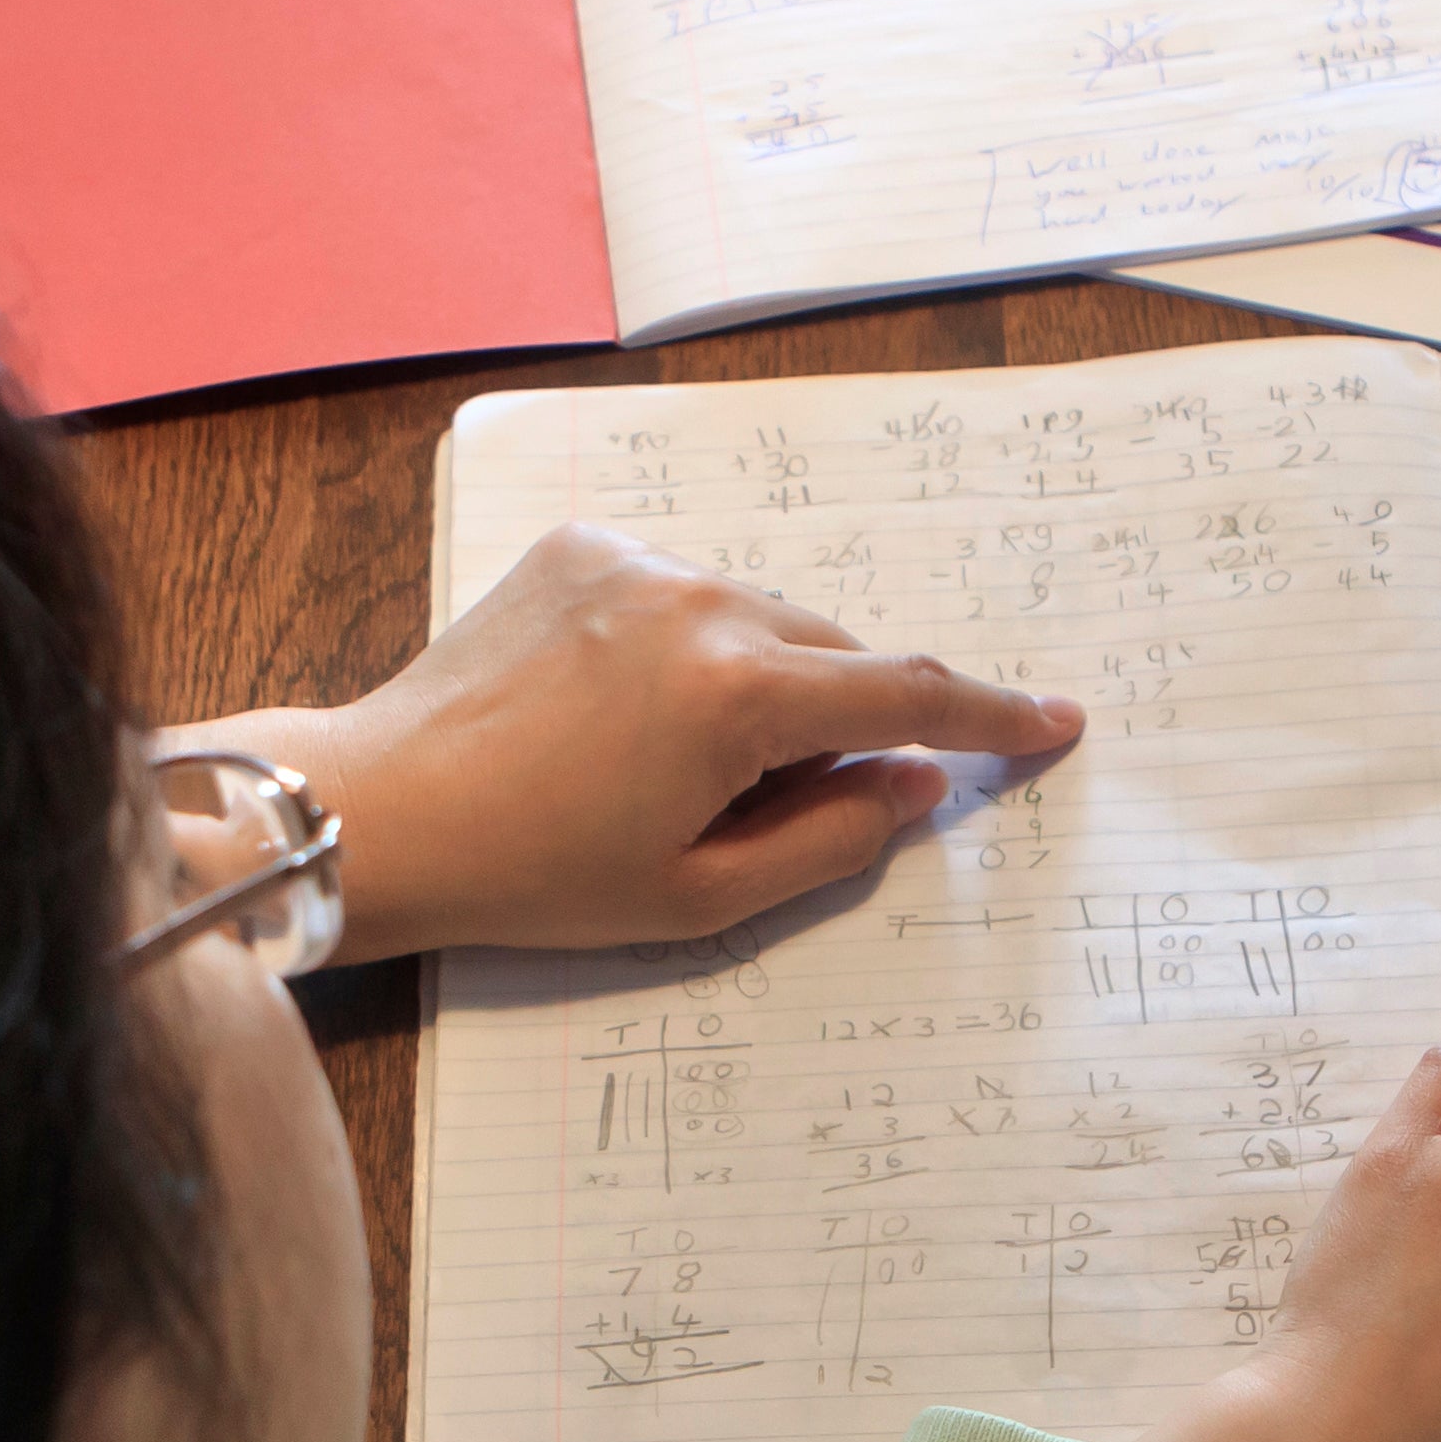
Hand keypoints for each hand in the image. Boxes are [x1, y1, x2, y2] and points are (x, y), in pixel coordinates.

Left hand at [201, 524, 1082, 962]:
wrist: (383, 808)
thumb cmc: (533, 873)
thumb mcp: (700, 894)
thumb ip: (833, 837)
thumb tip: (917, 782)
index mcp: (739, 697)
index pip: (910, 693)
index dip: (996, 716)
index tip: (1057, 723)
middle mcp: (701, 603)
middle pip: (834, 653)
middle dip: (838, 721)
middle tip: (767, 803)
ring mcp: (639, 564)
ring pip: (762, 618)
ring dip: (759, 681)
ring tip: (668, 763)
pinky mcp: (584, 547)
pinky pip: (686, 592)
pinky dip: (689, 644)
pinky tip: (619, 710)